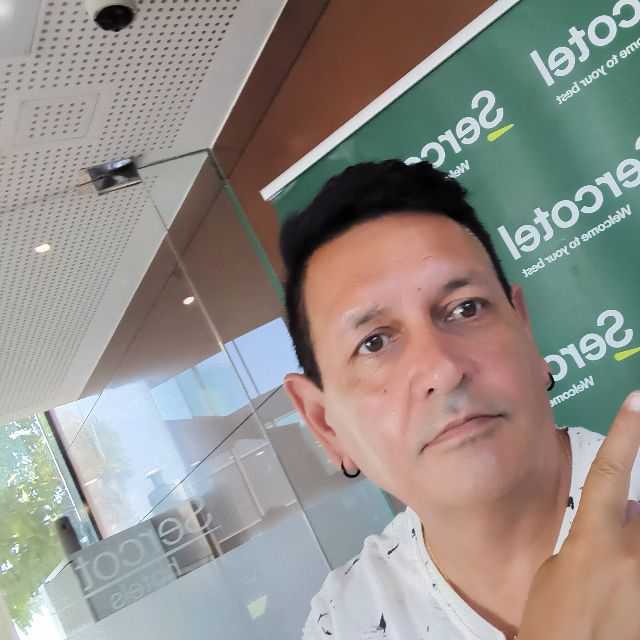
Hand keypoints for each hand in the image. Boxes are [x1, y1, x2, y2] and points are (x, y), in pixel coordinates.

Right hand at [519, 391, 639, 639]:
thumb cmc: (552, 623)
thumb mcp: (555, 573)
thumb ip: (587, 542)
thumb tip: (614, 524)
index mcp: (596, 540)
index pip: (611, 471)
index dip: (626, 432)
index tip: (639, 399)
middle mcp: (636, 554)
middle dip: (634, 513)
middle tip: (612, 539)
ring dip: (633, 537)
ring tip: (613, 573)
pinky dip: (634, 564)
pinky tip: (625, 588)